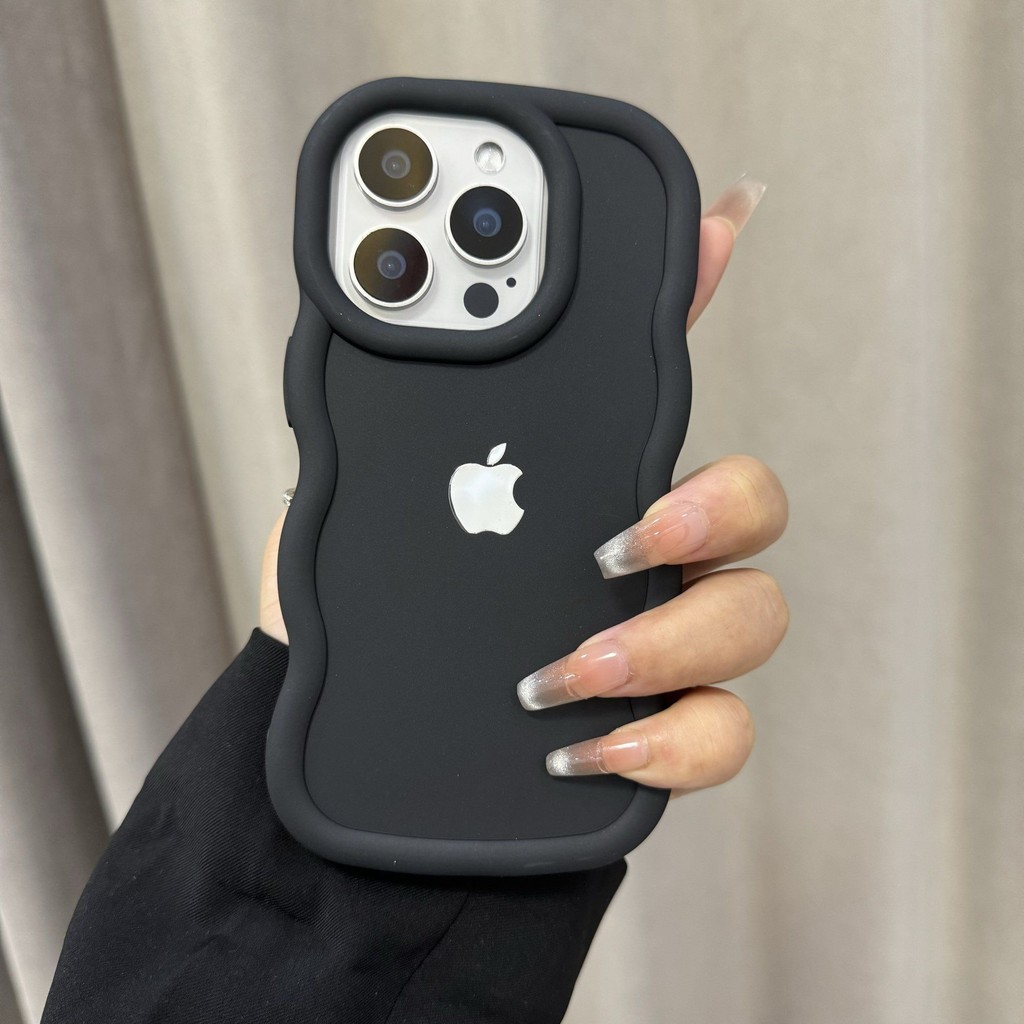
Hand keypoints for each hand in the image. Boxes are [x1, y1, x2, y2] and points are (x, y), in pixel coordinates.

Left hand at [260, 175, 786, 796]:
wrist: (336, 696)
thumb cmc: (381, 570)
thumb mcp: (399, 462)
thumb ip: (462, 374)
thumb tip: (476, 268)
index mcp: (613, 504)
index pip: (716, 470)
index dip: (717, 474)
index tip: (651, 499)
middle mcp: (658, 574)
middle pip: (758, 535)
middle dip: (704, 528)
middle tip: (605, 553)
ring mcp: (661, 657)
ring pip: (752, 630)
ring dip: (668, 647)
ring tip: (556, 673)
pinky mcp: (646, 738)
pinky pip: (715, 740)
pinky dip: (666, 745)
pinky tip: (578, 746)